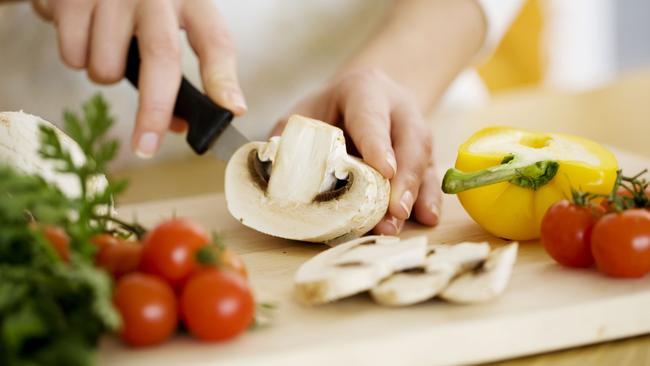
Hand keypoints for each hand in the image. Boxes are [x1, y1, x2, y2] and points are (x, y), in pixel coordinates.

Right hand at [32, 0, 245, 156]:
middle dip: (154, 110)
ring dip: (106, 75)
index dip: (223, 79)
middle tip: (147, 146)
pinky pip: (73, 56)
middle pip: (162, 57)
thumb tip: (177, 126)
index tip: (232, 110)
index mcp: (191, 0)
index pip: (215, 41)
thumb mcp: (167, 24)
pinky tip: (84, 35)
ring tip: (106, 49)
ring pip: (108, 66)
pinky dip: (77, 59)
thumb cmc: (135, 5)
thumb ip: (175, 70)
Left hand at [271, 69, 441, 234]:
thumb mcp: (304, 113)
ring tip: (400, 222)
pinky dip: (430, 197)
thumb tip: (273, 171)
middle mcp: (398, 108)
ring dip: (415, 193)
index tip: (384, 171)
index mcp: (365, 91)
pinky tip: (427, 218)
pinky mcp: (424, 153)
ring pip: (424, 158)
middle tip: (394, 211)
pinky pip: (432, 174)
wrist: (361, 98)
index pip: (372, 117)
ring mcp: (415, 130)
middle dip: (404, 178)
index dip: (377, 144)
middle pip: (409, 140)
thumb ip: (290, 138)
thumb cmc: (328, 110)